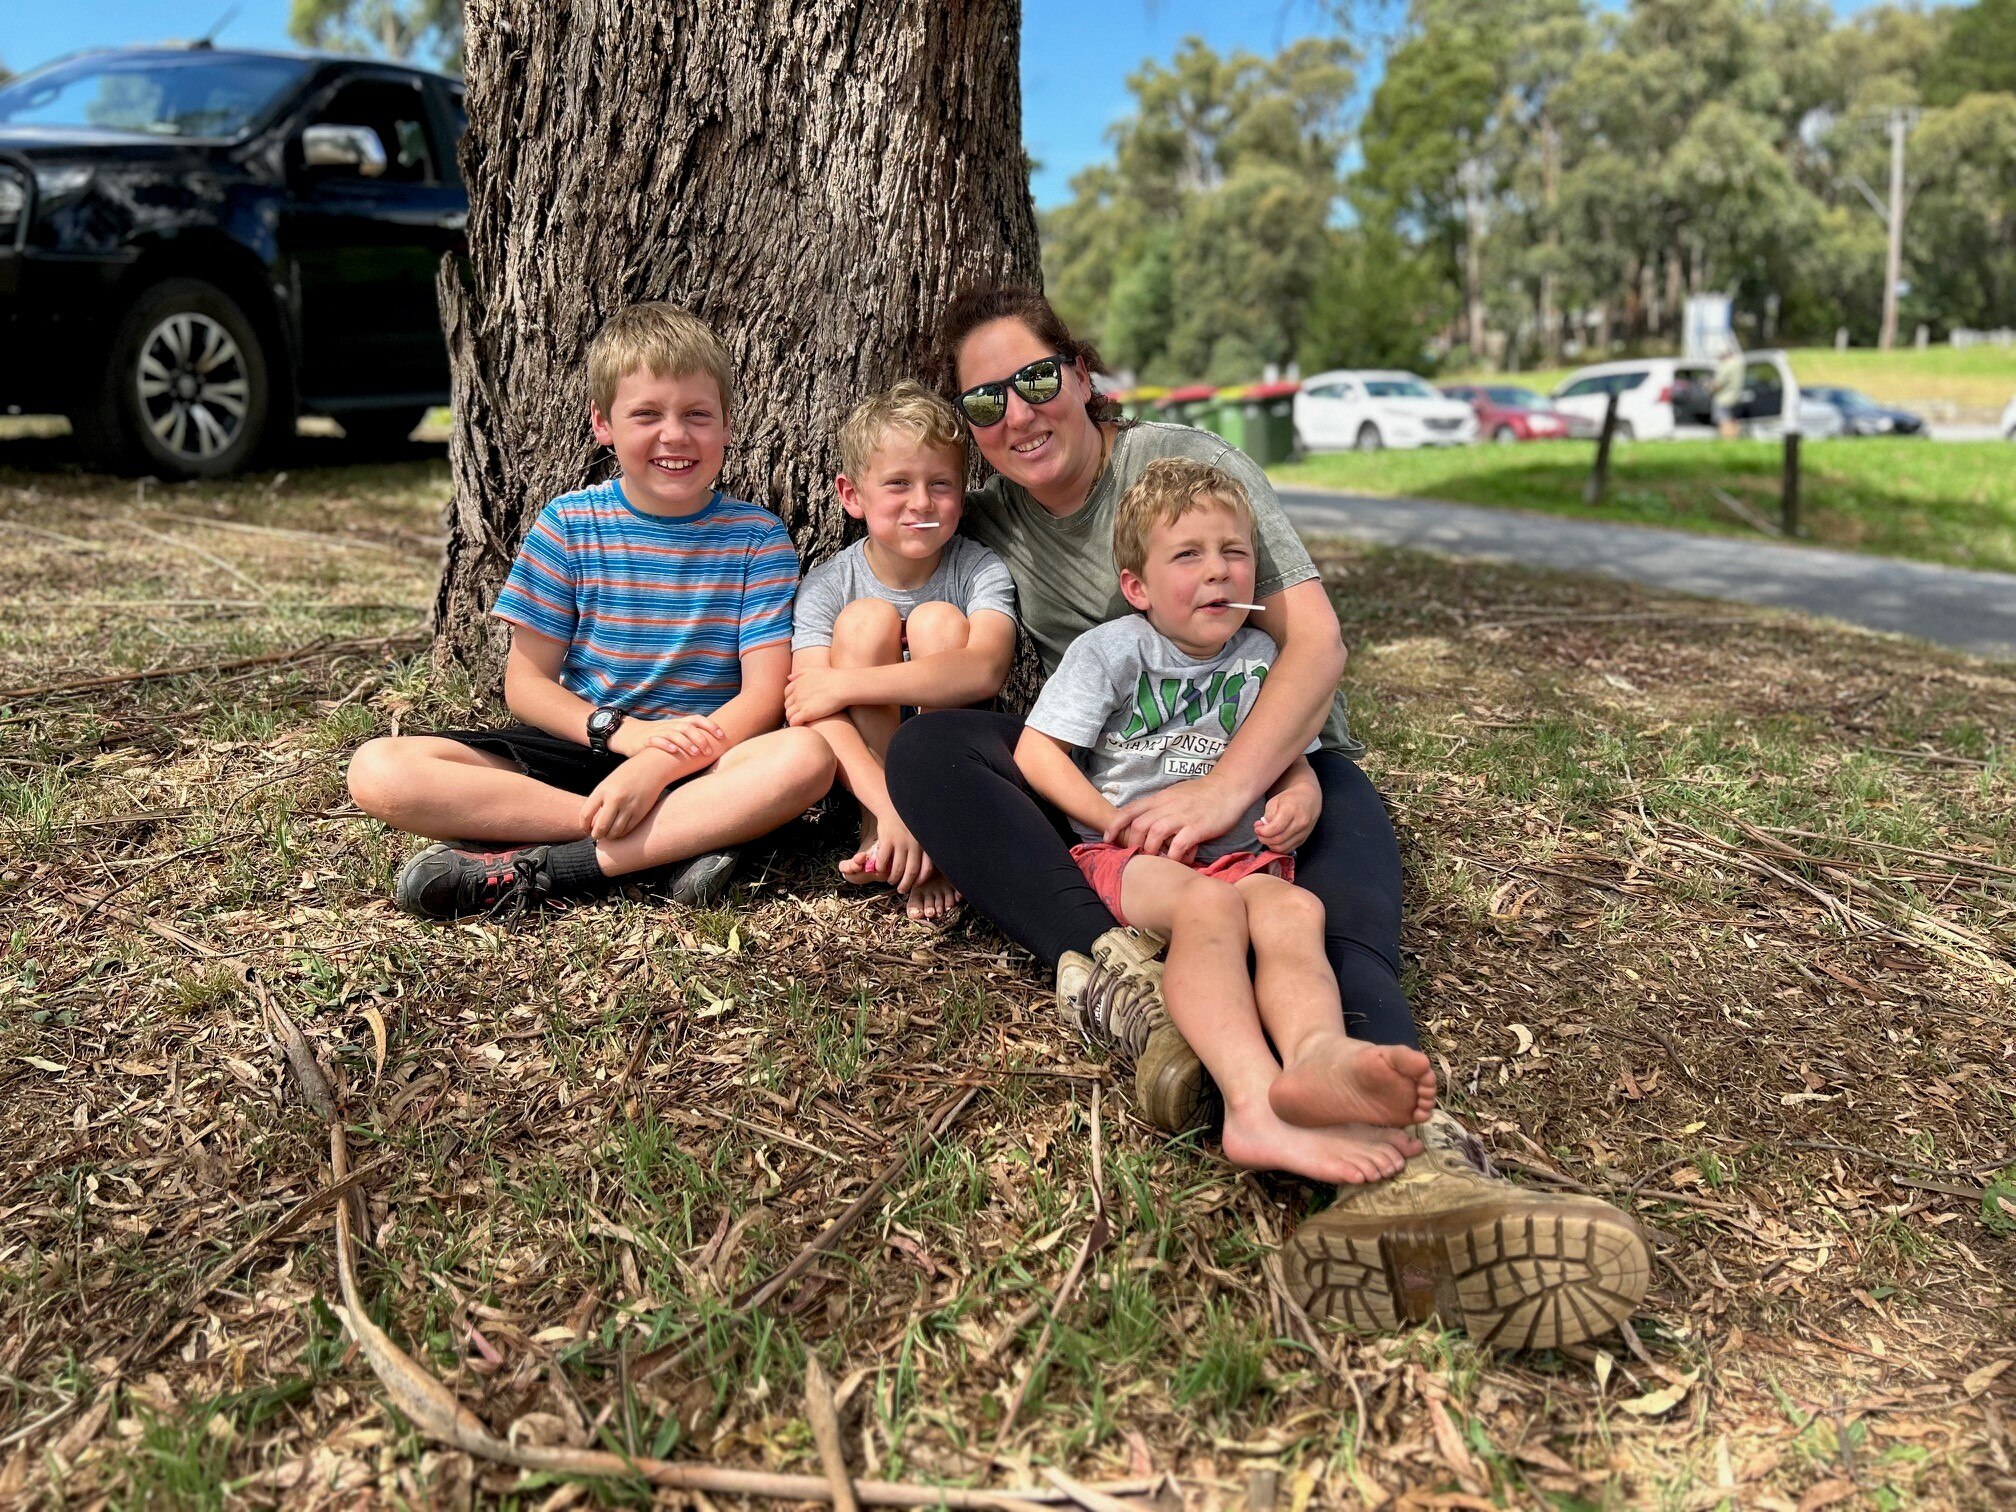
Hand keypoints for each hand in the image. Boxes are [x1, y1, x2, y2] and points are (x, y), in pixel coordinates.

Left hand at [579, 755, 673, 840]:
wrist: (652, 767)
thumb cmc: (628, 774)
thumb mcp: (608, 782)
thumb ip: (599, 800)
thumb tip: (591, 822)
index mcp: (603, 790)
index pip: (586, 815)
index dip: (583, 826)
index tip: (586, 828)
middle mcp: (615, 799)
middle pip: (600, 828)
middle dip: (596, 835)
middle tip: (596, 834)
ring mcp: (628, 807)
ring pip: (614, 833)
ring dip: (608, 836)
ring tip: (608, 833)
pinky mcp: (640, 813)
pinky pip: (626, 830)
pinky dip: (620, 833)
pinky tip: (618, 829)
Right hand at [636, 714, 727, 763]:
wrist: (629, 735)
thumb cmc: (658, 737)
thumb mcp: (674, 734)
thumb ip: (690, 737)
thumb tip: (713, 745)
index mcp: (679, 723)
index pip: (697, 719)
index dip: (710, 725)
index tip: (722, 736)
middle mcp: (670, 725)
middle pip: (687, 727)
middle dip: (700, 738)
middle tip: (709, 751)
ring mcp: (658, 732)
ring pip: (674, 733)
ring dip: (686, 743)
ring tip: (695, 753)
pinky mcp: (646, 740)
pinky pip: (656, 740)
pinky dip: (666, 745)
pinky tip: (674, 751)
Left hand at [784, 666, 853, 726]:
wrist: (842, 685)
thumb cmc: (832, 677)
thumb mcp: (814, 670)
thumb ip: (800, 673)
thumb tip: (789, 677)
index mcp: (798, 683)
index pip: (787, 693)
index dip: (791, 699)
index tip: (798, 704)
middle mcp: (797, 693)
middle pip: (787, 704)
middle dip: (792, 709)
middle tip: (800, 714)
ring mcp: (800, 703)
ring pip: (788, 714)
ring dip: (792, 718)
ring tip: (801, 721)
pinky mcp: (807, 713)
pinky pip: (794, 721)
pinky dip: (795, 724)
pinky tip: (802, 725)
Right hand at [872, 812, 935, 894]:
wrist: (893, 806)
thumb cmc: (907, 824)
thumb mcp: (920, 835)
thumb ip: (923, 850)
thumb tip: (925, 870)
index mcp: (925, 845)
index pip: (927, 868)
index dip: (921, 880)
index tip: (915, 884)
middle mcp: (915, 845)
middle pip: (911, 872)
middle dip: (906, 884)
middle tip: (901, 890)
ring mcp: (901, 842)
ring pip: (897, 868)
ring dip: (893, 878)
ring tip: (890, 880)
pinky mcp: (887, 839)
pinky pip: (883, 860)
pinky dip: (880, 868)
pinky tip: (879, 869)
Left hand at [1104, 776, 1246, 863]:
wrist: (1229, 788)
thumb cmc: (1202, 794)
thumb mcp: (1175, 794)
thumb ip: (1160, 806)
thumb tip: (1145, 821)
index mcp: (1160, 798)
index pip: (1130, 809)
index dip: (1115, 825)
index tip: (1107, 839)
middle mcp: (1168, 806)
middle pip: (1139, 824)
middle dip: (1133, 843)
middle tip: (1136, 856)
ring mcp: (1183, 816)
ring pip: (1155, 833)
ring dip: (1151, 850)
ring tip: (1155, 860)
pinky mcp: (1198, 827)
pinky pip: (1179, 844)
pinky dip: (1174, 856)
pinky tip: (1177, 862)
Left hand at [1253, 786, 1319, 853]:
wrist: (1309, 799)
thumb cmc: (1291, 798)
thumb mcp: (1275, 801)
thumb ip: (1267, 816)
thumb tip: (1261, 828)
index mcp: (1292, 810)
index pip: (1275, 828)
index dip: (1262, 831)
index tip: (1257, 828)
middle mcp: (1300, 823)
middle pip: (1278, 840)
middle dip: (1264, 839)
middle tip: (1259, 832)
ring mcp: (1304, 832)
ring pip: (1283, 847)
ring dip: (1270, 844)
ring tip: (1266, 836)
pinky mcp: (1303, 839)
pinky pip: (1288, 849)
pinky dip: (1278, 847)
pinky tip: (1274, 840)